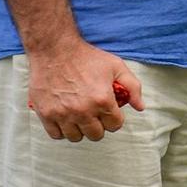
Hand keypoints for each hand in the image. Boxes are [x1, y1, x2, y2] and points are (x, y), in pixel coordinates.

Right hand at [26, 39, 142, 141]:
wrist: (55, 49)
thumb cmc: (87, 57)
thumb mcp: (116, 66)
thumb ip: (133, 87)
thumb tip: (140, 107)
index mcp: (103, 100)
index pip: (115, 125)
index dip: (114, 118)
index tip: (109, 112)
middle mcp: (83, 110)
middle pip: (96, 135)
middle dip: (99, 125)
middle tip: (94, 114)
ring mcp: (63, 114)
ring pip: (76, 137)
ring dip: (80, 129)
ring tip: (79, 117)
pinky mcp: (46, 114)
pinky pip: (56, 135)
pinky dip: (61, 130)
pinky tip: (65, 118)